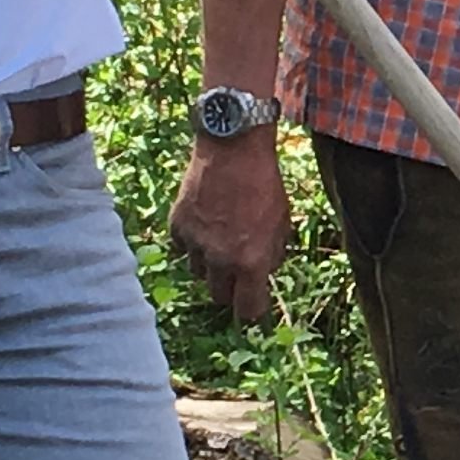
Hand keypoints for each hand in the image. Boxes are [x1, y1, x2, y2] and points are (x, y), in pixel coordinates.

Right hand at [169, 133, 294, 323]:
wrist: (233, 150)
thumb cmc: (265, 184)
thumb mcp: (282, 222)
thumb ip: (272, 255)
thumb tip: (263, 274)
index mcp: (250, 262)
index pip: (247, 309)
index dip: (251, 309)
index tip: (253, 303)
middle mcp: (220, 259)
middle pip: (219, 296)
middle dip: (230, 288)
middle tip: (237, 270)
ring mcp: (195, 244)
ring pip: (199, 273)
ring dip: (210, 265)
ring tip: (221, 240)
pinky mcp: (177, 227)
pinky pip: (183, 249)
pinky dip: (192, 243)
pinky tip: (205, 223)